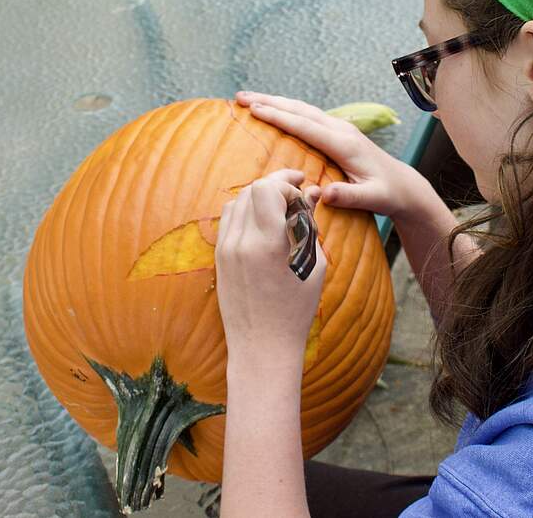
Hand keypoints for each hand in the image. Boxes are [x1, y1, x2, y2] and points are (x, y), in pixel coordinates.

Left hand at [215, 169, 327, 367]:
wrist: (262, 347)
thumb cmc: (295, 311)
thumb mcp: (313, 265)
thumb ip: (309, 225)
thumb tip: (312, 194)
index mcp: (267, 244)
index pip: (266, 189)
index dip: (286, 186)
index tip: (302, 198)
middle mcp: (241, 242)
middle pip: (251, 189)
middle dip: (276, 186)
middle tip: (297, 191)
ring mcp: (225, 249)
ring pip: (237, 200)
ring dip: (259, 196)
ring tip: (280, 206)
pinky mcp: (219, 257)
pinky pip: (228, 219)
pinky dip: (245, 211)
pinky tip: (262, 221)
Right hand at [236, 91, 430, 222]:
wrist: (404, 185)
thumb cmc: (387, 194)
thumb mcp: (372, 199)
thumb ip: (349, 196)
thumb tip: (324, 194)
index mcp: (344, 143)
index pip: (306, 126)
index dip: (279, 117)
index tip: (255, 110)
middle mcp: (340, 130)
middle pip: (300, 110)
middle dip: (270, 102)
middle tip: (240, 97)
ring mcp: (339, 128)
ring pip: (302, 109)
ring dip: (275, 102)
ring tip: (248, 99)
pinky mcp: (337, 132)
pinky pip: (307, 116)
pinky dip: (287, 110)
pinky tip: (273, 110)